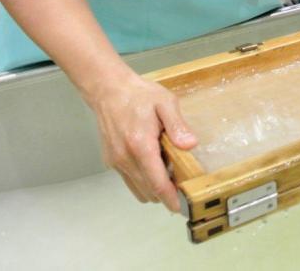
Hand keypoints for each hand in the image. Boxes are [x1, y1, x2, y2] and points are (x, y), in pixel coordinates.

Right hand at [85, 71, 196, 211]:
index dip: (170, 198)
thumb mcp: (165, 103)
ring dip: (153, 188)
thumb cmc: (139, 95)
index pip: (157, 183)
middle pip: (148, 191)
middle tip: (182, 182)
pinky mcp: (111, 161)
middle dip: (166, 192)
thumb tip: (190, 145)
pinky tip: (153, 164)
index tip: (181, 207)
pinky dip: (143, 180)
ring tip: (168, 171)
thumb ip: (178, 125)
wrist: (109, 90)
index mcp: (140, 145)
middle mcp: (125, 158)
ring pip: (138, 189)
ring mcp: (116, 162)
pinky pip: (129, 181)